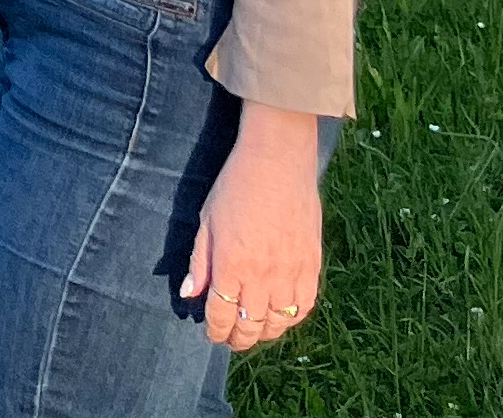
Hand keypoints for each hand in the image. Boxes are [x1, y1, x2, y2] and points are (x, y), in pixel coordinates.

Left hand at [177, 104, 324, 351]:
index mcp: (231, 265)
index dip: (216, 331)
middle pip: (251, 325)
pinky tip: (281, 315)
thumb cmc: (235, 187)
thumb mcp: (207, 222)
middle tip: (231, 339)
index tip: (212, 335)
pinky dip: (292, 318)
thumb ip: (199, 262)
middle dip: (239, 338)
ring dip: (266, 332)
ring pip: (280, 322)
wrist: (277, 163)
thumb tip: (190, 294)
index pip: (222, 315)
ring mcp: (291, 272)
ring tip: (255, 330)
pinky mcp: (313, 265)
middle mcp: (263, 275)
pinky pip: (305, 305)